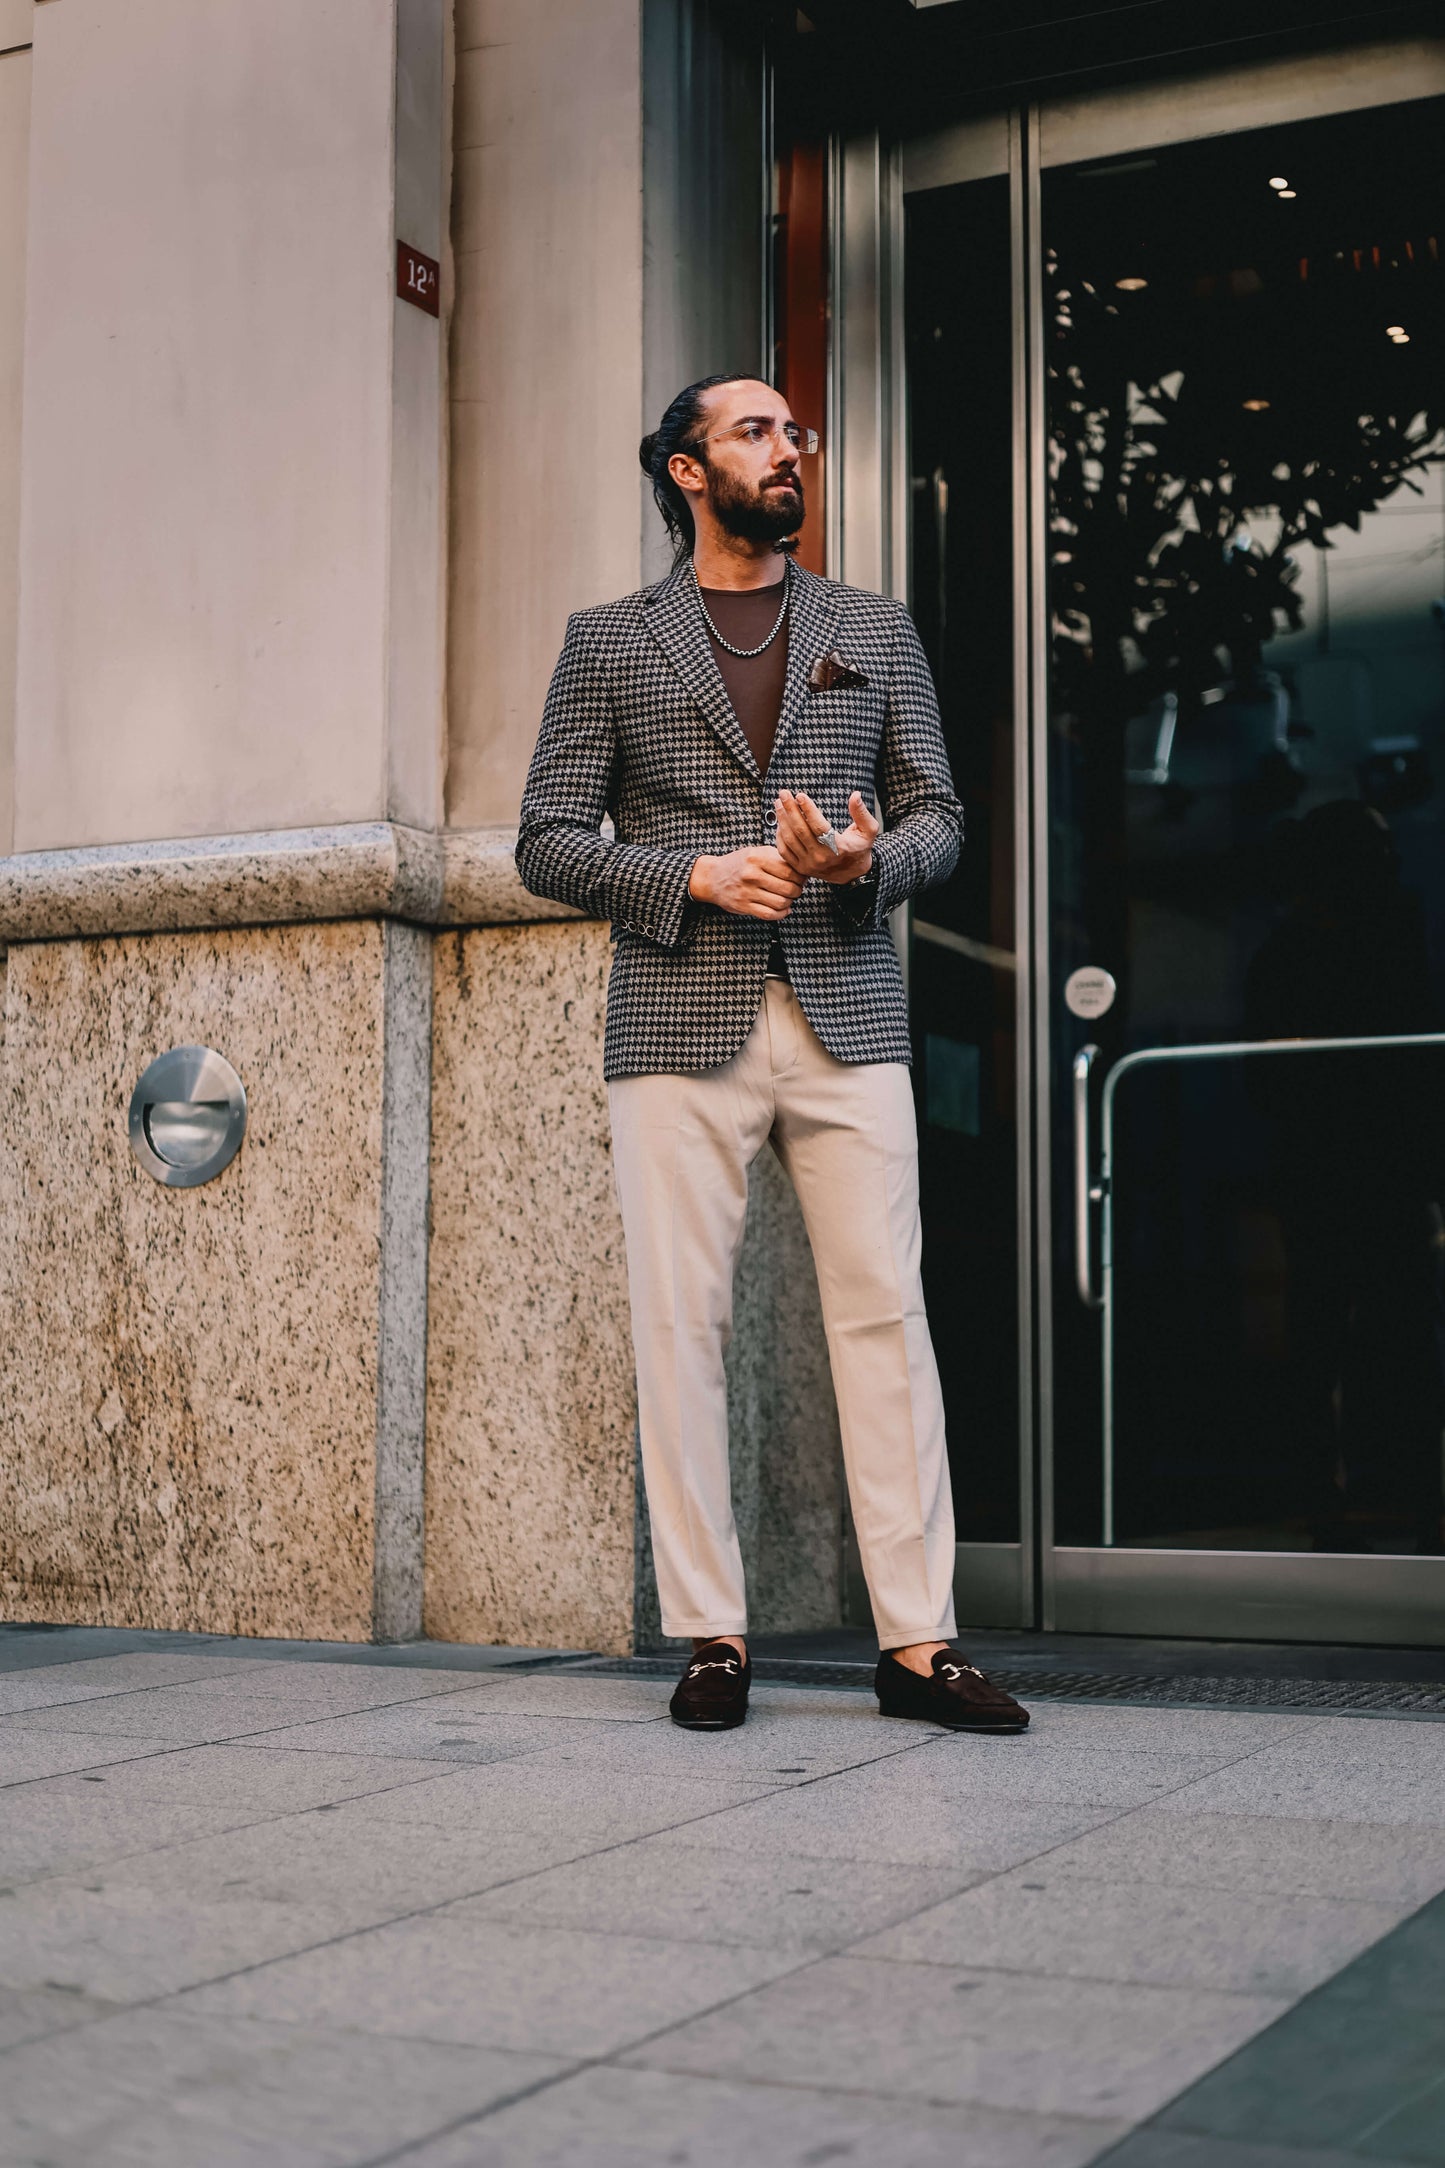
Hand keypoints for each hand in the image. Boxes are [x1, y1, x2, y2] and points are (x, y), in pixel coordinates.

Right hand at [689, 846, 803, 920]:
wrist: (713, 877)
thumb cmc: (739, 864)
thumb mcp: (757, 852)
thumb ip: (778, 858)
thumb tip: (802, 871)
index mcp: (757, 857)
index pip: (790, 871)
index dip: (801, 877)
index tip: (801, 879)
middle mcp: (752, 874)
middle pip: (788, 888)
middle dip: (797, 891)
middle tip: (796, 890)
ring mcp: (747, 891)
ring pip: (780, 902)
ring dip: (789, 903)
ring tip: (788, 898)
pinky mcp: (743, 906)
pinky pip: (769, 914)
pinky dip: (781, 914)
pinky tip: (783, 909)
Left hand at [774, 790, 878, 885]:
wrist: (853, 874)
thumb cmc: (860, 847)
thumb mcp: (869, 830)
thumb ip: (862, 813)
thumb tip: (855, 795)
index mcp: (838, 848)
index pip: (819, 827)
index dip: (808, 810)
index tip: (800, 795)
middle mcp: (821, 858)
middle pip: (800, 831)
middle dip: (790, 810)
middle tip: (783, 793)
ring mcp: (809, 864)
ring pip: (790, 840)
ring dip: (782, 820)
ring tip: (779, 803)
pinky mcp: (801, 868)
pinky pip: (785, 851)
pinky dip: (780, 835)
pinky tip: (780, 821)